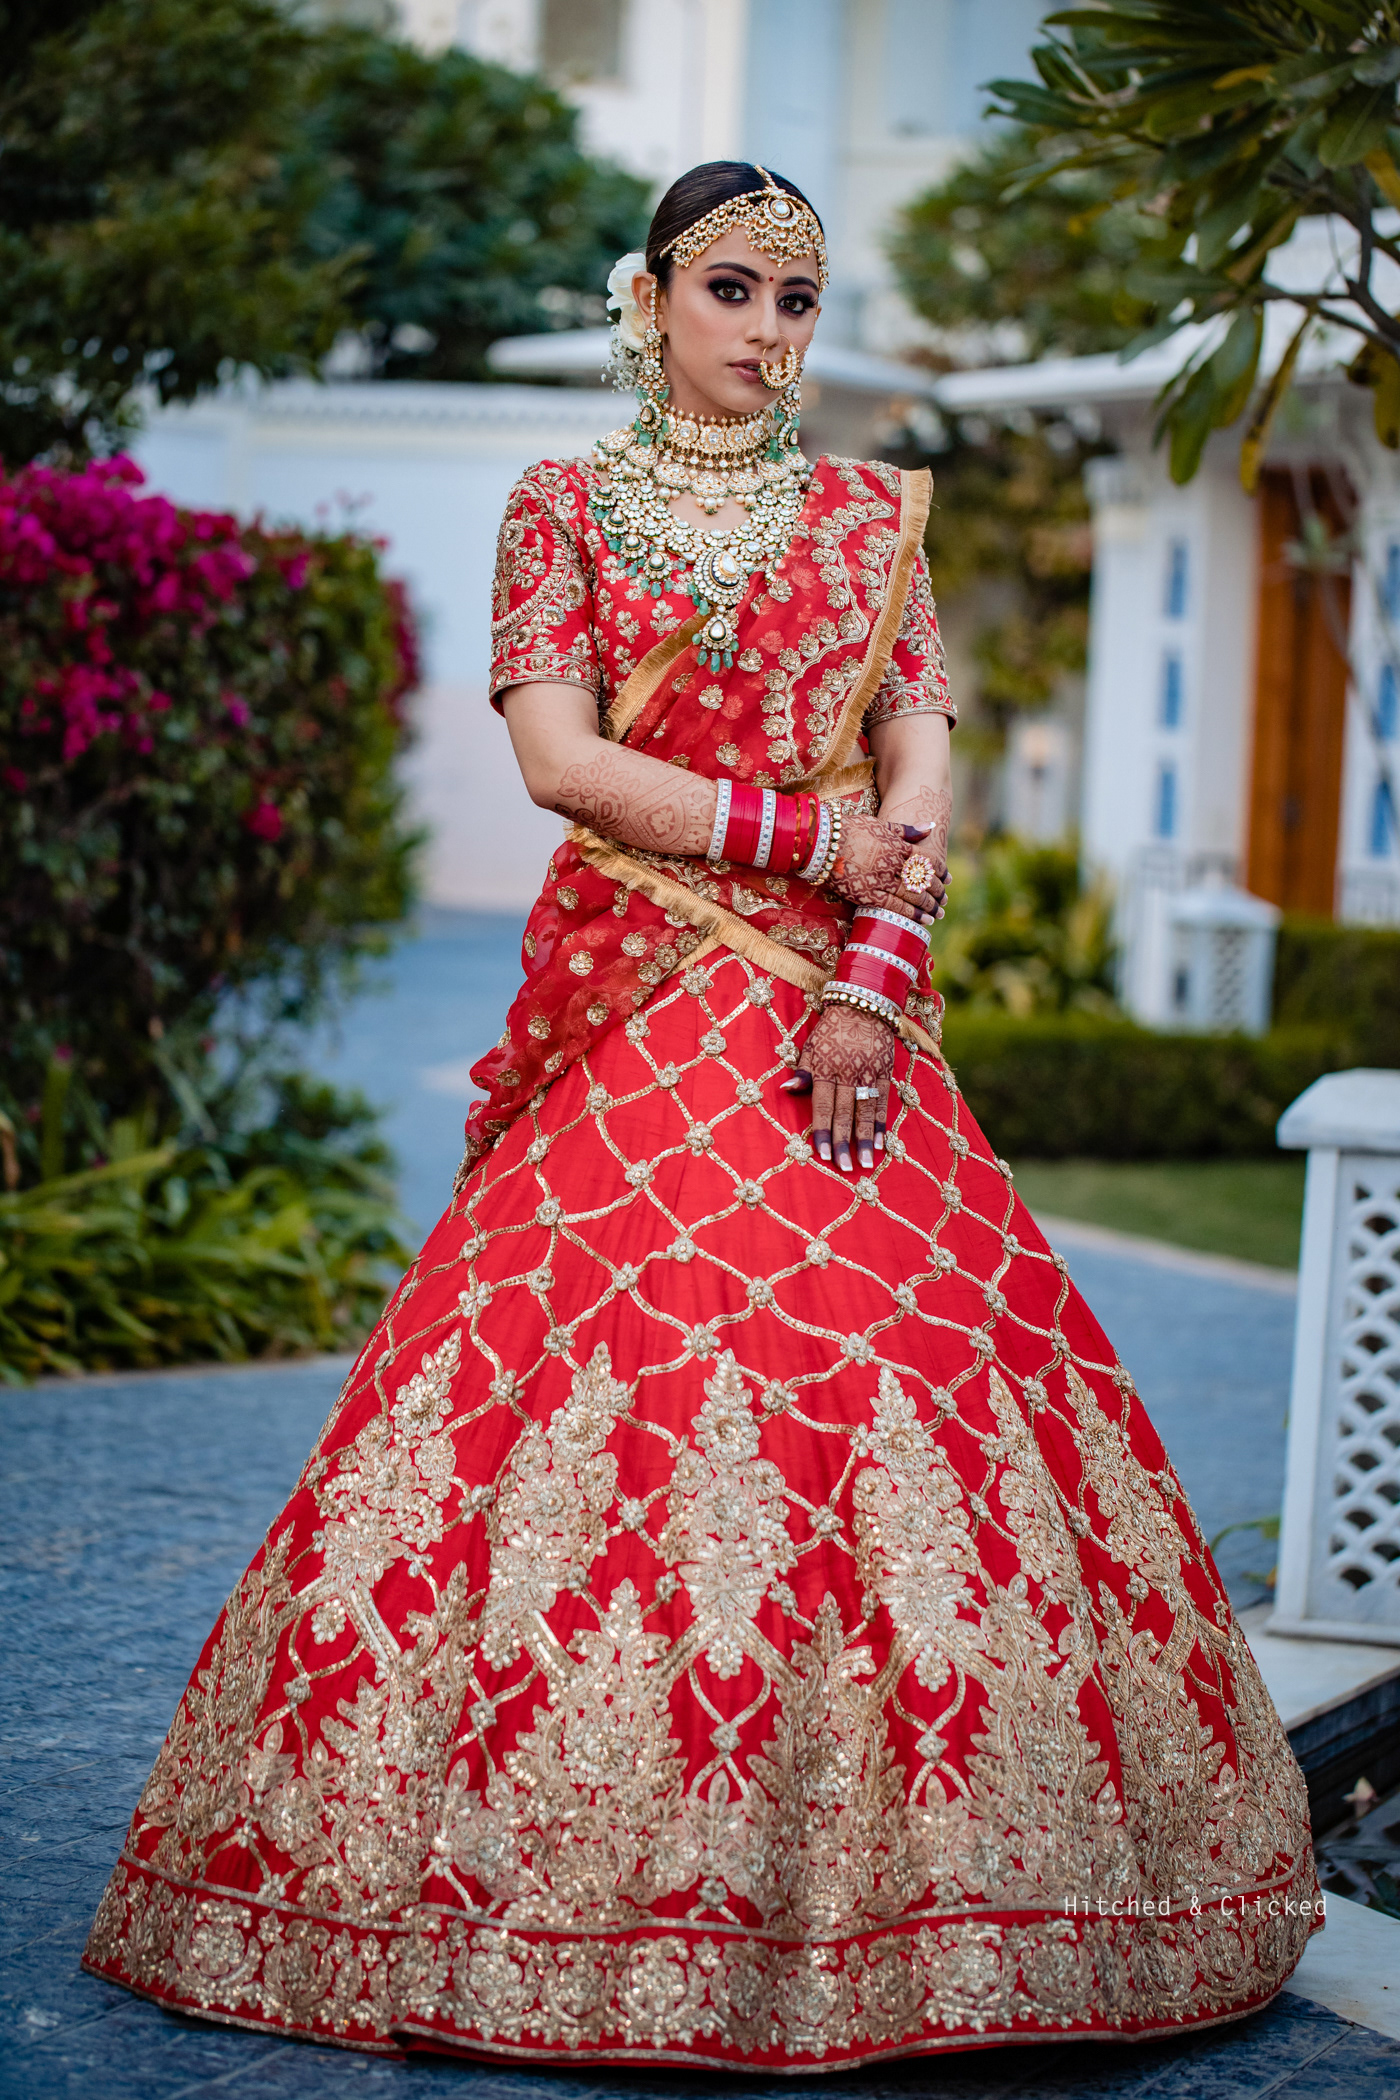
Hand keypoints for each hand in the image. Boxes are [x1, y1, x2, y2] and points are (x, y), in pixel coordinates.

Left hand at [782, 1004, 895, 1172]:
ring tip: (865, 1162)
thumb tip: (786, 1089)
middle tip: (843, 1167)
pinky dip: (882, 1123)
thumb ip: (802, 1072)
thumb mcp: (810, 1047)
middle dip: (843, 1142)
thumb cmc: (830, 1031)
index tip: (822, 1155)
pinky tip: (880, 1143)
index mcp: (825, 1067)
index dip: (822, 1131)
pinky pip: (884, 1101)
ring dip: (864, 1138)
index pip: (823, 1106)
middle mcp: (847, 1072)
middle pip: (844, 1112)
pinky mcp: (885, 1071)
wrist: (862, 1004)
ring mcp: (868, 1073)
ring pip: (866, 1111)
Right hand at [828, 811, 946, 925]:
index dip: (940, 871)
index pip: (927, 860)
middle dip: (937, 891)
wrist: (822, 844)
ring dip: (929, 905)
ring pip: (913, 895)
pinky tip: (924, 920)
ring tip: (939, 913)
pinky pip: (895, 907)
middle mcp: (893, 864)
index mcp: (897, 846)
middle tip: (945, 899)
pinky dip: (911, 914)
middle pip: (923, 880)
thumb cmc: (850, 831)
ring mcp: (881, 881)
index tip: (948, 878)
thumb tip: (931, 827)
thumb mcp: (880, 825)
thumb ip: (906, 830)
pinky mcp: (868, 895)